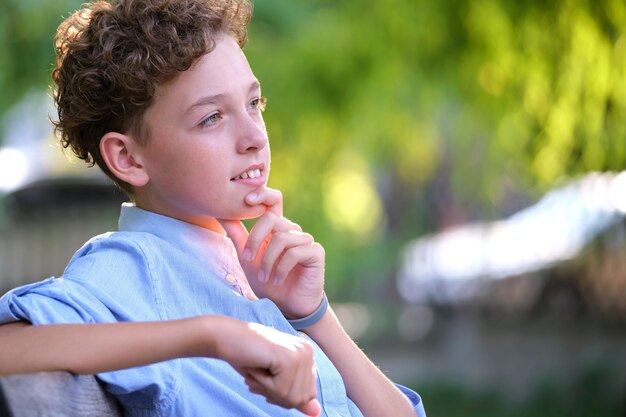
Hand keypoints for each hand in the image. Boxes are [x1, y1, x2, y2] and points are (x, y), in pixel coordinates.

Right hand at [215, 318, 320, 415]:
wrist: (226, 337)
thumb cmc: (247, 358)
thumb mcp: (274, 382)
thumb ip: (294, 396)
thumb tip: (316, 413)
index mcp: (308, 355)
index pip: (307, 395)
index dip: (283, 395)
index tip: (267, 378)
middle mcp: (308, 351)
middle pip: (301, 398)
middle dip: (276, 394)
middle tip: (260, 374)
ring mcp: (301, 353)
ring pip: (291, 397)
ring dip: (267, 390)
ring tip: (257, 370)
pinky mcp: (289, 357)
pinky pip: (281, 390)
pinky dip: (263, 384)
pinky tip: (255, 367)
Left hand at [217, 187, 324, 318]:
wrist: (287, 307)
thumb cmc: (268, 281)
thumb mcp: (247, 258)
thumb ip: (237, 235)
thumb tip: (220, 213)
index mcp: (276, 228)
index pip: (273, 200)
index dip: (262, 194)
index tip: (246, 200)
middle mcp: (292, 230)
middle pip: (271, 219)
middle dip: (254, 240)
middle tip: (247, 259)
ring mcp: (306, 240)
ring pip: (281, 238)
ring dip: (267, 260)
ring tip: (264, 278)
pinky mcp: (316, 252)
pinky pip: (294, 252)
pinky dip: (281, 268)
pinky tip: (277, 280)